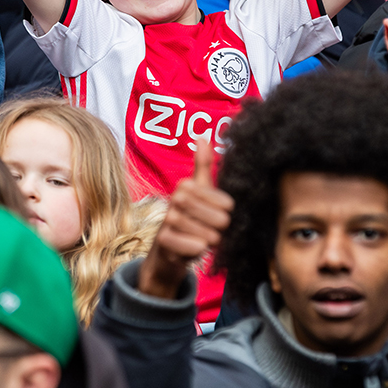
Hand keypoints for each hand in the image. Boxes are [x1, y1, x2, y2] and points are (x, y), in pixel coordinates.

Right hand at [137, 140, 233, 299]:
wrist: (169, 250)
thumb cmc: (190, 218)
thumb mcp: (200, 191)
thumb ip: (203, 165)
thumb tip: (202, 136)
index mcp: (186, 186)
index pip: (218, 198)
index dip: (224, 208)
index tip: (225, 212)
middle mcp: (175, 200)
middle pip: (214, 216)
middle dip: (219, 225)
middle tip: (217, 229)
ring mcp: (168, 220)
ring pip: (201, 232)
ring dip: (209, 238)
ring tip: (209, 239)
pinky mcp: (163, 241)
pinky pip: (186, 245)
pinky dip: (194, 248)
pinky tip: (198, 247)